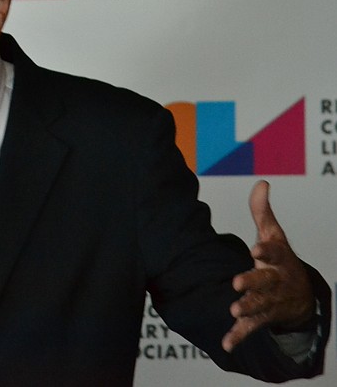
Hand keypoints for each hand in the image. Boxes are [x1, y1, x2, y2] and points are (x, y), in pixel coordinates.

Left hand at [222, 180, 314, 351]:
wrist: (300, 295)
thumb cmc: (280, 261)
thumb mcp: (274, 235)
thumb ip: (262, 212)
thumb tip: (261, 183)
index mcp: (279, 260)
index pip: (273, 253)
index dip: (265, 251)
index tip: (255, 248)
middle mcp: (276, 282)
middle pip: (265, 282)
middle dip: (253, 283)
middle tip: (238, 283)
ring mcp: (270, 301)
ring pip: (259, 306)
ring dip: (247, 309)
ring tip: (234, 310)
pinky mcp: (262, 318)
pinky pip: (251, 329)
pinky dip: (238, 336)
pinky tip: (226, 343)